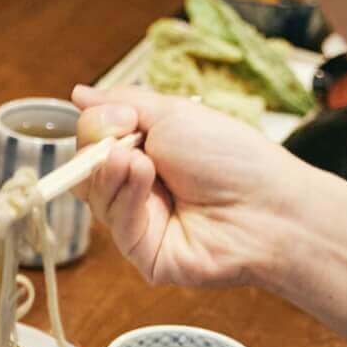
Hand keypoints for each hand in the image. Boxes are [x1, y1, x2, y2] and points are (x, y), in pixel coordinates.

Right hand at [71, 83, 329, 289]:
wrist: (267, 203)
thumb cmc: (232, 156)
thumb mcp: (173, 114)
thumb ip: (122, 104)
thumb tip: (79, 93)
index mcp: (143, 152)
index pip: (93, 142)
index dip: (96, 128)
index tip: (121, 119)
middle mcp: (137, 188)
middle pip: (84, 171)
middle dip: (96, 149)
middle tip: (125, 139)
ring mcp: (139, 222)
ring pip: (94, 197)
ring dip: (111, 171)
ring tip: (142, 161)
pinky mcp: (143, 253)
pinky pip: (116, 225)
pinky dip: (126, 197)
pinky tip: (144, 179)